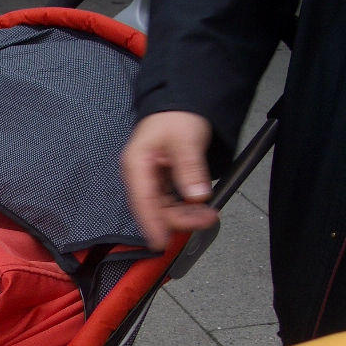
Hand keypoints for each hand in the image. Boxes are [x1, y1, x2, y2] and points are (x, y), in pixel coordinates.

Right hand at [121, 111, 219, 250]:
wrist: (180, 105)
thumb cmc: (176, 116)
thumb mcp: (186, 139)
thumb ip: (190, 168)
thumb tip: (196, 195)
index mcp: (136, 164)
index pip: (142, 200)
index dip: (150, 223)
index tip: (160, 241)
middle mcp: (140, 175)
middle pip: (153, 208)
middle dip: (179, 218)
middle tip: (206, 219)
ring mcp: (150, 179)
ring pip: (163, 208)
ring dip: (185, 215)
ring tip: (208, 214)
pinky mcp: (161, 181)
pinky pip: (170, 201)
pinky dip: (185, 207)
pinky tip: (200, 208)